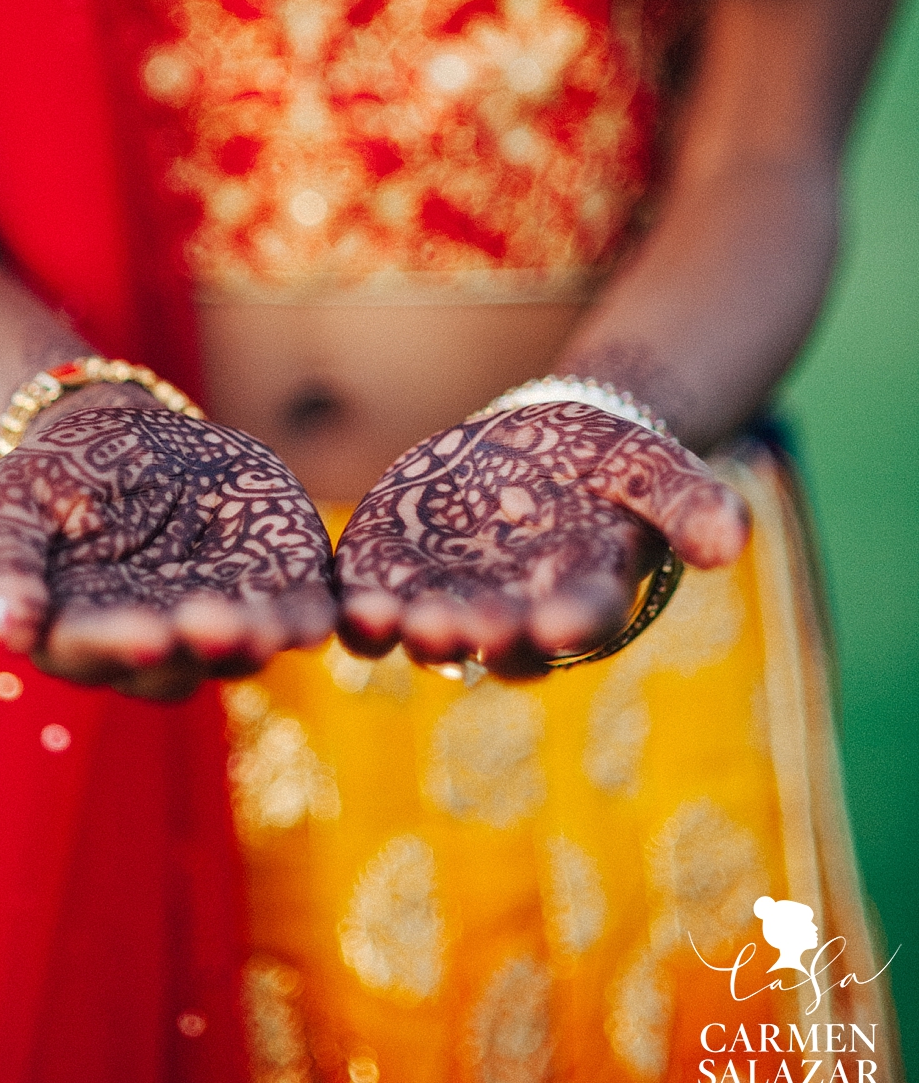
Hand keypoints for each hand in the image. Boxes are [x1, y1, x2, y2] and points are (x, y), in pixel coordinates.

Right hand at [0, 388, 334, 699]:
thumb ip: (1, 566)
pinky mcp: (270, 584)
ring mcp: (216, 619)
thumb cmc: (45, 482)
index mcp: (82, 635)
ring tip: (277, 628)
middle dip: (204, 645)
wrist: (118, 435)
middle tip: (222, 628)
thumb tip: (13, 629)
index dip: (122, 643)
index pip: (100, 650)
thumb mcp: (4, 508)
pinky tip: (327, 617)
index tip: (147, 632)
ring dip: (261, 640)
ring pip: (244, 646)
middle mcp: (153, 646)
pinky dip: (312, 617)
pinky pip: (296, 611)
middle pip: (182, 661)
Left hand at [334, 401, 749, 674]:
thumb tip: (734, 539)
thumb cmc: (605, 464)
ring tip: (390, 622)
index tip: (558, 621)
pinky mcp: (397, 575)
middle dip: (479, 634)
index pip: (581, 617)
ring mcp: (452, 599)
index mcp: (584, 594)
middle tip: (461, 628)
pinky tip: (348, 605)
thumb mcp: (652, 468)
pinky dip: (362, 609)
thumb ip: (688, 502)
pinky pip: (376, 602)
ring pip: (430, 631)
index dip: (569, 621)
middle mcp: (517, 614)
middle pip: (498, 637)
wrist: (537, 444)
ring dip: (411, 632)